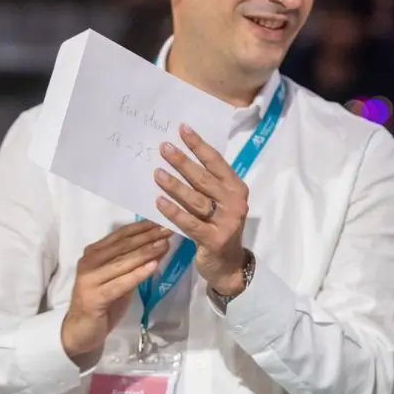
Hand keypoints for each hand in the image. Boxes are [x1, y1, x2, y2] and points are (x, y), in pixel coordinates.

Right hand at [61, 221, 171, 362]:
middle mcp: (89, 262)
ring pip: (122, 262)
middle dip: (147, 237)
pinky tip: (153, 267)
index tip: (162, 221)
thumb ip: (133, 262)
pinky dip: (137, 274)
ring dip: (145, 253)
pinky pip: (120, 283)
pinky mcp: (95, 297)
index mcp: (94, 253)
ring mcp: (90, 279)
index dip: (142, 228)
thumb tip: (158, 245)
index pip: (120, 236)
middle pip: (123, 246)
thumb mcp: (120, 277)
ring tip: (164, 244)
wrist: (81, 330)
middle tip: (168, 229)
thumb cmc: (103, 301)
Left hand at [154, 125, 249, 294]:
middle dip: (183, 162)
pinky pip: (190, 223)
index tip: (182, 129)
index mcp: (237, 189)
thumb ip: (207, 184)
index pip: (217, 163)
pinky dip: (173, 212)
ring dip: (175, 185)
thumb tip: (180, 157)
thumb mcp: (221, 203)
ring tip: (156, 173)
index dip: (199, 146)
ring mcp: (227, 222)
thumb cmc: (220, 228)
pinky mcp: (214, 239)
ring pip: (196, 200)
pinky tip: (158, 202)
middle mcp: (235, 203)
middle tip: (163, 148)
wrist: (229, 265)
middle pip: (204, 179)